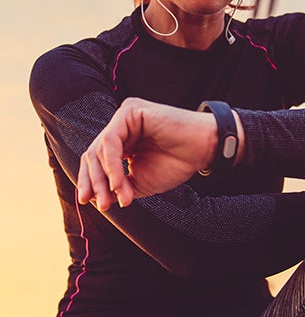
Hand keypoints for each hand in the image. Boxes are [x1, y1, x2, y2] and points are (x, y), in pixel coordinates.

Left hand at [77, 98, 216, 210]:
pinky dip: (112, 163)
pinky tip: (118, 181)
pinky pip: (111, 139)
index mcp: (123, 140)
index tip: (89, 202)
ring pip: (100, 148)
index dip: (90, 181)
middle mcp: (122, 125)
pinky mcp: (131, 110)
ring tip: (119, 196)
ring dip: (106, 177)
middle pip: (94, 154)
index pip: (96, 159)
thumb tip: (94, 198)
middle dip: (96, 182)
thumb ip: (118, 186)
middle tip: (103, 205)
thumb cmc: (177, 163)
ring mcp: (126, 116)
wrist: (202, 149)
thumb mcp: (140, 181)